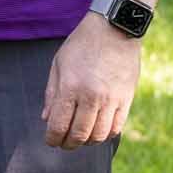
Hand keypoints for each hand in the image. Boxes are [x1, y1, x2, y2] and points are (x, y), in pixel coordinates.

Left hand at [42, 15, 142, 148]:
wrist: (114, 29)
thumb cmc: (82, 44)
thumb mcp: (59, 64)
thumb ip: (51, 93)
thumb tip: (46, 119)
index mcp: (71, 87)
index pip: (59, 125)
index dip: (52, 138)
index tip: (51, 140)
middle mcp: (91, 96)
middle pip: (79, 135)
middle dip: (68, 144)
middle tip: (64, 143)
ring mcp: (111, 99)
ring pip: (98, 136)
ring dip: (87, 141)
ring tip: (81, 137)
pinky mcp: (127, 99)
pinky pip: (116, 128)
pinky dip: (106, 134)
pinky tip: (98, 129)